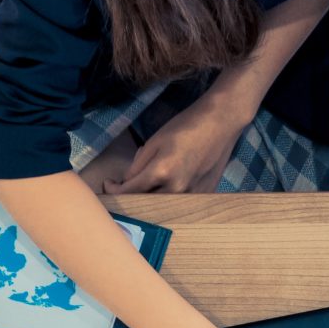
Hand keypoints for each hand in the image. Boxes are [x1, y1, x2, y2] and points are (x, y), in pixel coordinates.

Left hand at [105, 89, 250, 193]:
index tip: (109, 185)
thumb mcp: (154, 141)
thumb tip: (127, 182)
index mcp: (161, 172)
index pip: (129, 190)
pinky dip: (170, 195)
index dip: (114, 190)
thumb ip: (138, 164)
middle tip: (125, 185)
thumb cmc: (186, 127)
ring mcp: (191, 195)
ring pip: (163, 204)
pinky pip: (180, 202)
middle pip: (145, 202)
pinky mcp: (203, 195)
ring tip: (148, 183)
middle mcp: (176, 189)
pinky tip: (169, 184)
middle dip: (132, 194)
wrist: (220, 123)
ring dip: (151, 196)